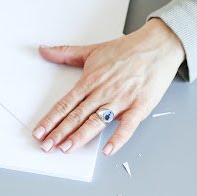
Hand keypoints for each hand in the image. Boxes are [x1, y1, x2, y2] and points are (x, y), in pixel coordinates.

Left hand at [33, 19, 185, 155]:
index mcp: (90, 81)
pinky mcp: (139, 106)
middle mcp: (103, 92)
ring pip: (96, 122)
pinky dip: (118, 138)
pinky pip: (127, 126)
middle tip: (47, 146)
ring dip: (80, 137)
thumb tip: (43, 50)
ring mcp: (121, 100)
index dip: (50, 119)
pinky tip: (107, 150)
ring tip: (66, 148)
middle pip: (76, 116)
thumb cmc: (128, 50)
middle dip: (59, 132)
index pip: (65, 103)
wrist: (157, 45)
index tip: (39, 132)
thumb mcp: (92, 50)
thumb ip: (66, 53)